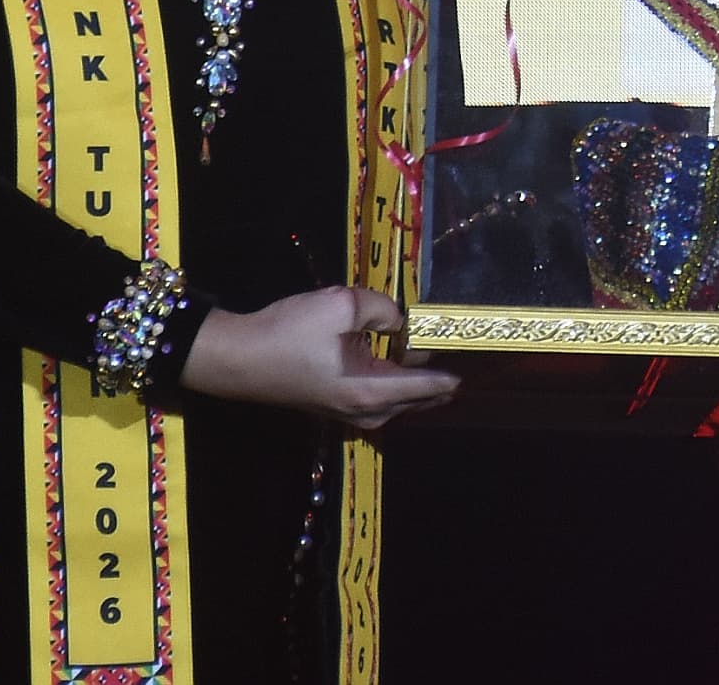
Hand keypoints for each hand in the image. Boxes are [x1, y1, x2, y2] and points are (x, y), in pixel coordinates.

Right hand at [178, 286, 457, 430]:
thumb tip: (401, 322)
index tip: (481, 355)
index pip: (431, 386)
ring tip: (438, 354)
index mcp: (372, 391)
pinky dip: (398, 383)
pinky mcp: (337, 406)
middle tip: (463, 349)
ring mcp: (350, 414)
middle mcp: (367, 412)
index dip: (457, 370)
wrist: (237, 358)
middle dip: (443, 376)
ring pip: (400, 400)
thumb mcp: (341, 304)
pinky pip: (382, 398)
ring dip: (419, 381)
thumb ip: (383, 309)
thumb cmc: (289, 333)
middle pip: (420, 398)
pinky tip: (402, 362)